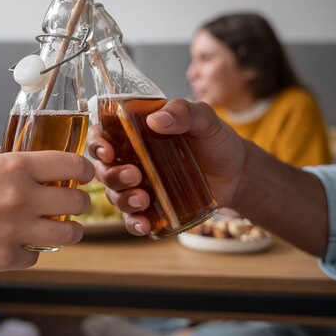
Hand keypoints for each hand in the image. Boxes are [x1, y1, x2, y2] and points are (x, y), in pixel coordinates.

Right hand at [0, 148, 94, 270]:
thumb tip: (32, 154)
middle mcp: (21, 198)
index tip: (85, 173)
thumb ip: (8, 155)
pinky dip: (33, 249)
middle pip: (78, 202)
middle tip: (73, 201)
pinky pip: (37, 255)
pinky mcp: (5, 257)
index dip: (85, 169)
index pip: (72, 164)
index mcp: (16, 167)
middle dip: (81, 201)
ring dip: (69, 229)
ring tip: (61, 226)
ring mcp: (15, 230)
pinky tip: (22, 241)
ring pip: (68, 234)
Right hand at [87, 99, 245, 235]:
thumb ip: (183, 111)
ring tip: (143, 199)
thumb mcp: (204, 119)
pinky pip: (133, 219)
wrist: (238, 174)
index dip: (97, 144)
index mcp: (136, 133)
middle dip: (112, 175)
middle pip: (103, 169)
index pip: (102, 135)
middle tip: (135, 176)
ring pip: (115, 195)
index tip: (108, 152)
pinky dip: (134, 223)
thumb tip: (156, 120)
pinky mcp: (151, 209)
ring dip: (123, 199)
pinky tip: (143, 224)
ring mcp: (140, 186)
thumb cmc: (217, 141)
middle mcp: (131, 159)